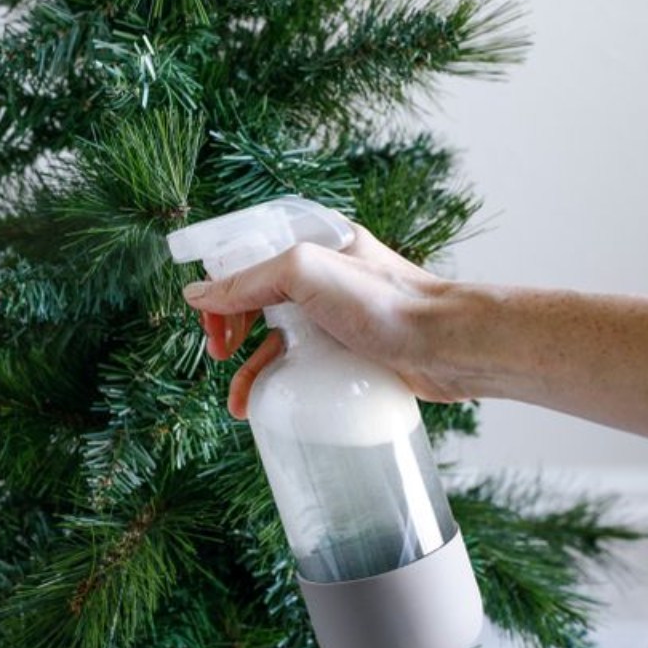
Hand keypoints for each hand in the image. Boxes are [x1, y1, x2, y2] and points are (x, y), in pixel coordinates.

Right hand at [182, 224, 468, 418]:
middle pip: (257, 298)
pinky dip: (278, 382)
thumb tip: (197, 294)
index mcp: (315, 243)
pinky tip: (265, 404)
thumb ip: (249, 280)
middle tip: (219, 353)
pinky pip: (301, 363)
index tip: (207, 314)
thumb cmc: (388, 303)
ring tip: (239, 399)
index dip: (222, 282)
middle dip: (230, 327)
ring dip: (250, 367)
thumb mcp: (306, 274)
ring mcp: (336, 315)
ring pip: (276, 337)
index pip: (250, 254)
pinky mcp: (349, 350)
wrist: (449, 346)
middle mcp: (325, 276)